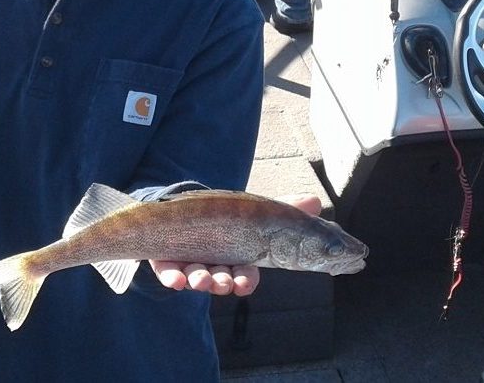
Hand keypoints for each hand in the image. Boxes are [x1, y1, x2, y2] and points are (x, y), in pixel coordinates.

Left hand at [149, 193, 321, 296]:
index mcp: (236, 258)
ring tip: (200, 278)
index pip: (245, 274)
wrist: (182, 211)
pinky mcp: (167, 261)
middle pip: (221, 279)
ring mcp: (190, 264)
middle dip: (223, 282)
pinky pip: (169, 272)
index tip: (245, 282)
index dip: (246, 280)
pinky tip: (175, 279)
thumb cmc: (225, 219)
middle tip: (223, 282)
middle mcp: (214, 265)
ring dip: (200, 281)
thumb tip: (316, 200)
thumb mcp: (253, 213)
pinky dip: (172, 277)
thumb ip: (282, 209)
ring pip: (197, 277)